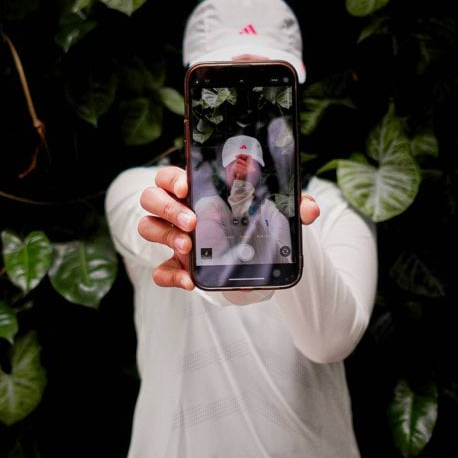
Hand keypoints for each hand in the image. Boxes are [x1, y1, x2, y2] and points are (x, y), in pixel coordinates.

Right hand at [138, 165, 320, 290]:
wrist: (253, 255)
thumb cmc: (252, 220)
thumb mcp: (273, 211)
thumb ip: (289, 205)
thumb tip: (309, 208)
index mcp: (196, 190)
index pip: (171, 176)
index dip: (173, 179)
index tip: (187, 186)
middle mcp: (178, 210)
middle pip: (152, 198)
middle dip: (168, 208)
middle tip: (193, 221)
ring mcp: (174, 237)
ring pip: (148, 227)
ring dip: (165, 235)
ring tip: (188, 246)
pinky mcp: (176, 265)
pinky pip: (160, 270)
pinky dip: (170, 276)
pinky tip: (190, 281)